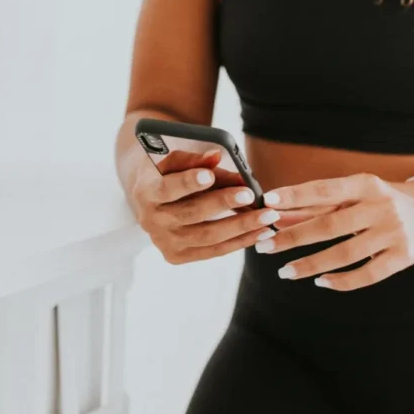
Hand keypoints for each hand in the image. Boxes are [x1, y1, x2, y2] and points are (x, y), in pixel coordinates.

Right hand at [128, 148, 282, 264]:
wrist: (149, 196)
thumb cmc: (166, 170)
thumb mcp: (173, 158)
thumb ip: (194, 159)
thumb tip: (217, 156)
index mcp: (146, 192)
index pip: (166, 189)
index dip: (188, 183)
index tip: (210, 175)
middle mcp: (151, 221)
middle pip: (192, 214)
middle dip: (224, 204)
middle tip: (251, 195)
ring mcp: (165, 242)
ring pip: (207, 237)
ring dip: (241, 227)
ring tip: (268, 216)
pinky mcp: (178, 256)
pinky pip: (214, 250)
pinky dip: (240, 241)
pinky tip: (261, 231)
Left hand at [255, 173, 413, 290]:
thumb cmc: (378, 201)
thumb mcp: (353, 194)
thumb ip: (317, 205)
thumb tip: (278, 215)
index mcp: (366, 185)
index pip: (324, 190)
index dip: (295, 196)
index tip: (267, 202)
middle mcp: (381, 207)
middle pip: (330, 226)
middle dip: (293, 237)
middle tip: (265, 246)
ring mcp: (393, 233)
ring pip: (345, 253)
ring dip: (311, 264)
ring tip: (285, 271)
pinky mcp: (402, 257)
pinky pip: (367, 274)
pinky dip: (341, 281)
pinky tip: (320, 281)